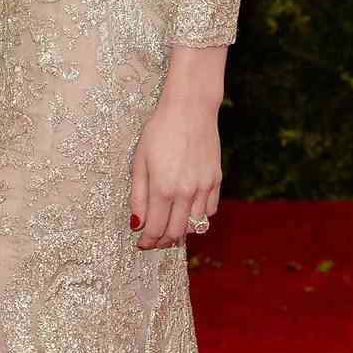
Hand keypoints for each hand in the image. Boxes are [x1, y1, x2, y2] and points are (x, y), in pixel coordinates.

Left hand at [130, 91, 220, 251]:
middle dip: (162, 241)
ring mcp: (204, 187)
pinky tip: (188, 213)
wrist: (190, 109)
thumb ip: (138, 196)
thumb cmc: (159, 131)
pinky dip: (198, 218)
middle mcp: (186, 192)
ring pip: (195, 226)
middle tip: (153, 241)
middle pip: (176, 233)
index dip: (147, 241)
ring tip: (169, 228)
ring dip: (181, 232)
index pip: (155, 229)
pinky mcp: (216, 180)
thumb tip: (136, 224)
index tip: (141, 244)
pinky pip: (210, 211)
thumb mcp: (139, 162)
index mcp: (163, 188)